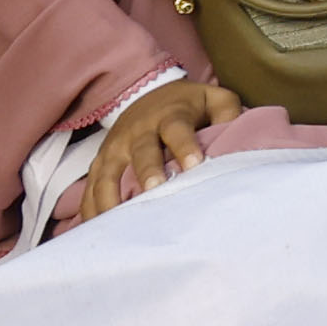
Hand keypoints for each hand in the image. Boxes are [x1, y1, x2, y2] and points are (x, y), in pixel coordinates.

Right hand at [71, 74, 240, 228]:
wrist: (147, 93)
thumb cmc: (187, 105)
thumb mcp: (213, 98)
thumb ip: (227, 112)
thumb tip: (236, 134)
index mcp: (170, 115)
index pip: (177, 128)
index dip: (185, 145)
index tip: (194, 164)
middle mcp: (138, 132)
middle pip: (141, 152)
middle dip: (147, 172)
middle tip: (153, 191)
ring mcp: (115, 149)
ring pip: (108, 174)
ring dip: (111, 197)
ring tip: (119, 223)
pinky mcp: (100, 163)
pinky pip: (90, 189)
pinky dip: (90, 209)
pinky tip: (97, 232)